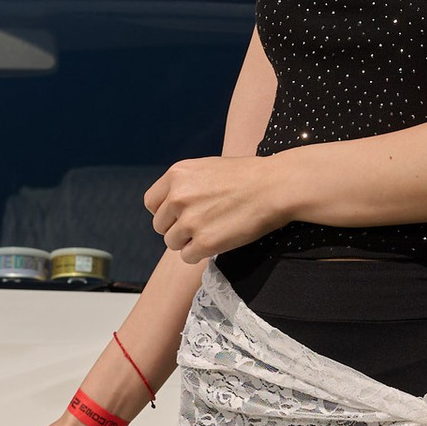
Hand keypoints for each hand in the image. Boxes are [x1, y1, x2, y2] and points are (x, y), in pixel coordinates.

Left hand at [144, 150, 299, 259]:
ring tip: (212, 232)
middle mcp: (177, 197)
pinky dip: (200, 254)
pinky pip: (187, 257)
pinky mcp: (204, 242)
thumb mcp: (207, 168)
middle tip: (201, 225)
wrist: (274, 187)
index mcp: (177, 175)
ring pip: (172, 243)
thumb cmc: (247, 176)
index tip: (179, 216)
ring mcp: (189, 221)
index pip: (151, 203)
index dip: (165, 212)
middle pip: (160, 226)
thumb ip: (185, 185)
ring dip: (188, 242)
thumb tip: (171, 205)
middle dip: (177, 228)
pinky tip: (218, 241)